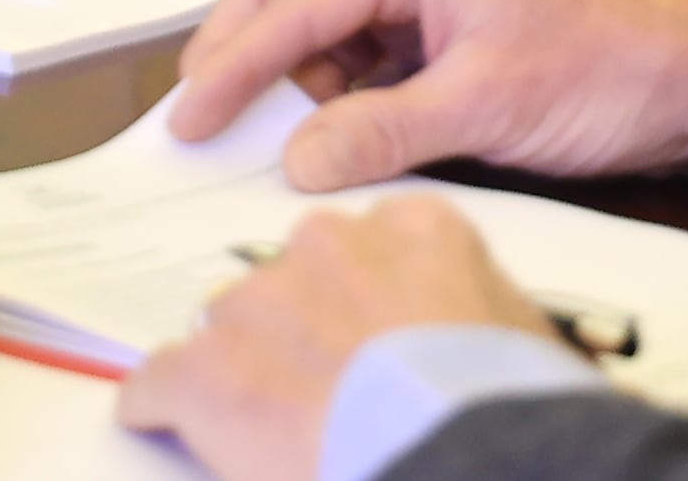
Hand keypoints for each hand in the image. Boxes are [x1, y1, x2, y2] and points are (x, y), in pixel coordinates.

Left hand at [112, 198, 572, 480]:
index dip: (363, 308)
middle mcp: (330, 246)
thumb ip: (474, 313)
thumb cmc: (513, 416)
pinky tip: (167, 424)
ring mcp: (262, 303)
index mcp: (415, 230)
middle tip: (323, 396)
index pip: (368, 249)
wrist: (463, 463)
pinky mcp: (209, 369)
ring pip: (228, 329)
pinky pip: (160, 380)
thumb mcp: (527, 340)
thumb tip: (462, 341)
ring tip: (268, 432)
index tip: (367, 345)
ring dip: (243, 373)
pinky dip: (161, 406)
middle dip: (299, 336)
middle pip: (291, 282)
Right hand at [165, 0, 687, 193]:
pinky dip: (340, 107)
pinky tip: (324, 148)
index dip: (233, 64)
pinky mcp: (453, 43)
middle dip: (243, 55)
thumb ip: (385, 133)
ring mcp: (434, 1)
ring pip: (329, 37)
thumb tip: (299, 162)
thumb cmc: (609, 69)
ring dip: (294, 89)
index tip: (188, 117)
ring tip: (261, 149)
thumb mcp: (489, 106)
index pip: (296, 4)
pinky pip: (372, 69)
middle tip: (199, 120)